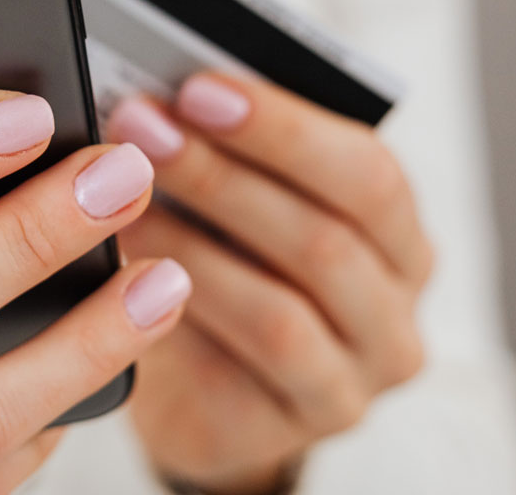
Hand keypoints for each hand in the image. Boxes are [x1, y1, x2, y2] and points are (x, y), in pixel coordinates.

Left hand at [108, 74, 434, 494]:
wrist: (201, 389)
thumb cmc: (223, 263)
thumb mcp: (237, 201)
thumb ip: (227, 147)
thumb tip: (163, 91)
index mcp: (397, 233)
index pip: (366, 171)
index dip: (282, 127)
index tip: (197, 87)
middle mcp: (395, 310)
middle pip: (326, 238)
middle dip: (222, 174)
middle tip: (142, 127)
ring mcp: (355, 381)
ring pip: (281, 310)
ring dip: (191, 244)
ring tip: (118, 198)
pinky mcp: (298, 428)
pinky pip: (243, 371)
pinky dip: (182, 311)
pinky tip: (127, 274)